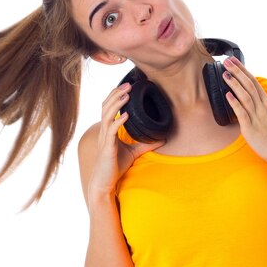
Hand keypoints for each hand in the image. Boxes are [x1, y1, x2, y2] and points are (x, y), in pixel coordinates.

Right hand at [88, 83, 165, 199]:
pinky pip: (110, 131)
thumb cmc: (115, 167)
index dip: (116, 95)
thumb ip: (145, 144)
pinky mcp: (106, 147)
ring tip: (126, 95)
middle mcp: (103, 131)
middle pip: (106, 107)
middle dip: (116, 94)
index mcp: (108, 130)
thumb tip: (162, 139)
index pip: (108, 107)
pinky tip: (126, 115)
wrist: (104, 182)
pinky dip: (118, 121)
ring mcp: (104, 138)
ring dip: (116, 103)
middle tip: (129, 85)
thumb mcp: (134, 152)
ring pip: (107, 115)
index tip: (128, 86)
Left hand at [222, 57, 266, 169]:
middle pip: (249, 85)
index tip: (234, 61)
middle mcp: (263, 108)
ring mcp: (257, 117)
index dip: (243, 71)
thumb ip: (260, 110)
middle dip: (237, 72)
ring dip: (234, 84)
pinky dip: (235, 103)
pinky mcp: (251, 128)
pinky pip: (242, 113)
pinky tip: (227, 95)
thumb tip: (250, 103)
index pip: (254, 83)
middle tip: (226, 61)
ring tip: (225, 74)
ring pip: (245, 96)